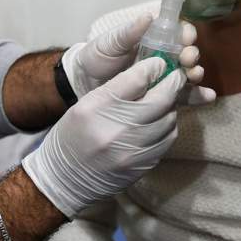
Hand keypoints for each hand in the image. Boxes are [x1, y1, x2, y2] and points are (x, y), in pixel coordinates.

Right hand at [23, 57, 185, 217]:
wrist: (66, 178)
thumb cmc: (74, 135)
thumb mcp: (86, 104)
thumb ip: (117, 89)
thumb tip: (149, 72)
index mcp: (97, 108)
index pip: (136, 79)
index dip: (153, 67)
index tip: (158, 62)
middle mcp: (116, 130)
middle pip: (159, 100)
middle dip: (172, 83)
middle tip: (175, 76)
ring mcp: (131, 151)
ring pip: (168, 120)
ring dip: (171, 106)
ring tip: (166, 99)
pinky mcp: (142, 165)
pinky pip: (167, 140)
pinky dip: (168, 127)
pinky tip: (161, 121)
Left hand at [62, 14, 208, 101]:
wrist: (84, 86)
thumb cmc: (97, 58)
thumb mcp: (110, 43)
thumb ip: (128, 32)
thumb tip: (149, 15)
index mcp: (152, 39)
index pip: (176, 31)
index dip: (185, 32)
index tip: (186, 37)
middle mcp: (162, 56)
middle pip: (186, 52)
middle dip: (192, 53)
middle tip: (188, 58)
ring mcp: (163, 77)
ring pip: (187, 73)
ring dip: (196, 73)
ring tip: (194, 75)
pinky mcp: (163, 96)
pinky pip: (183, 95)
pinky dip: (198, 96)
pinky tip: (208, 98)